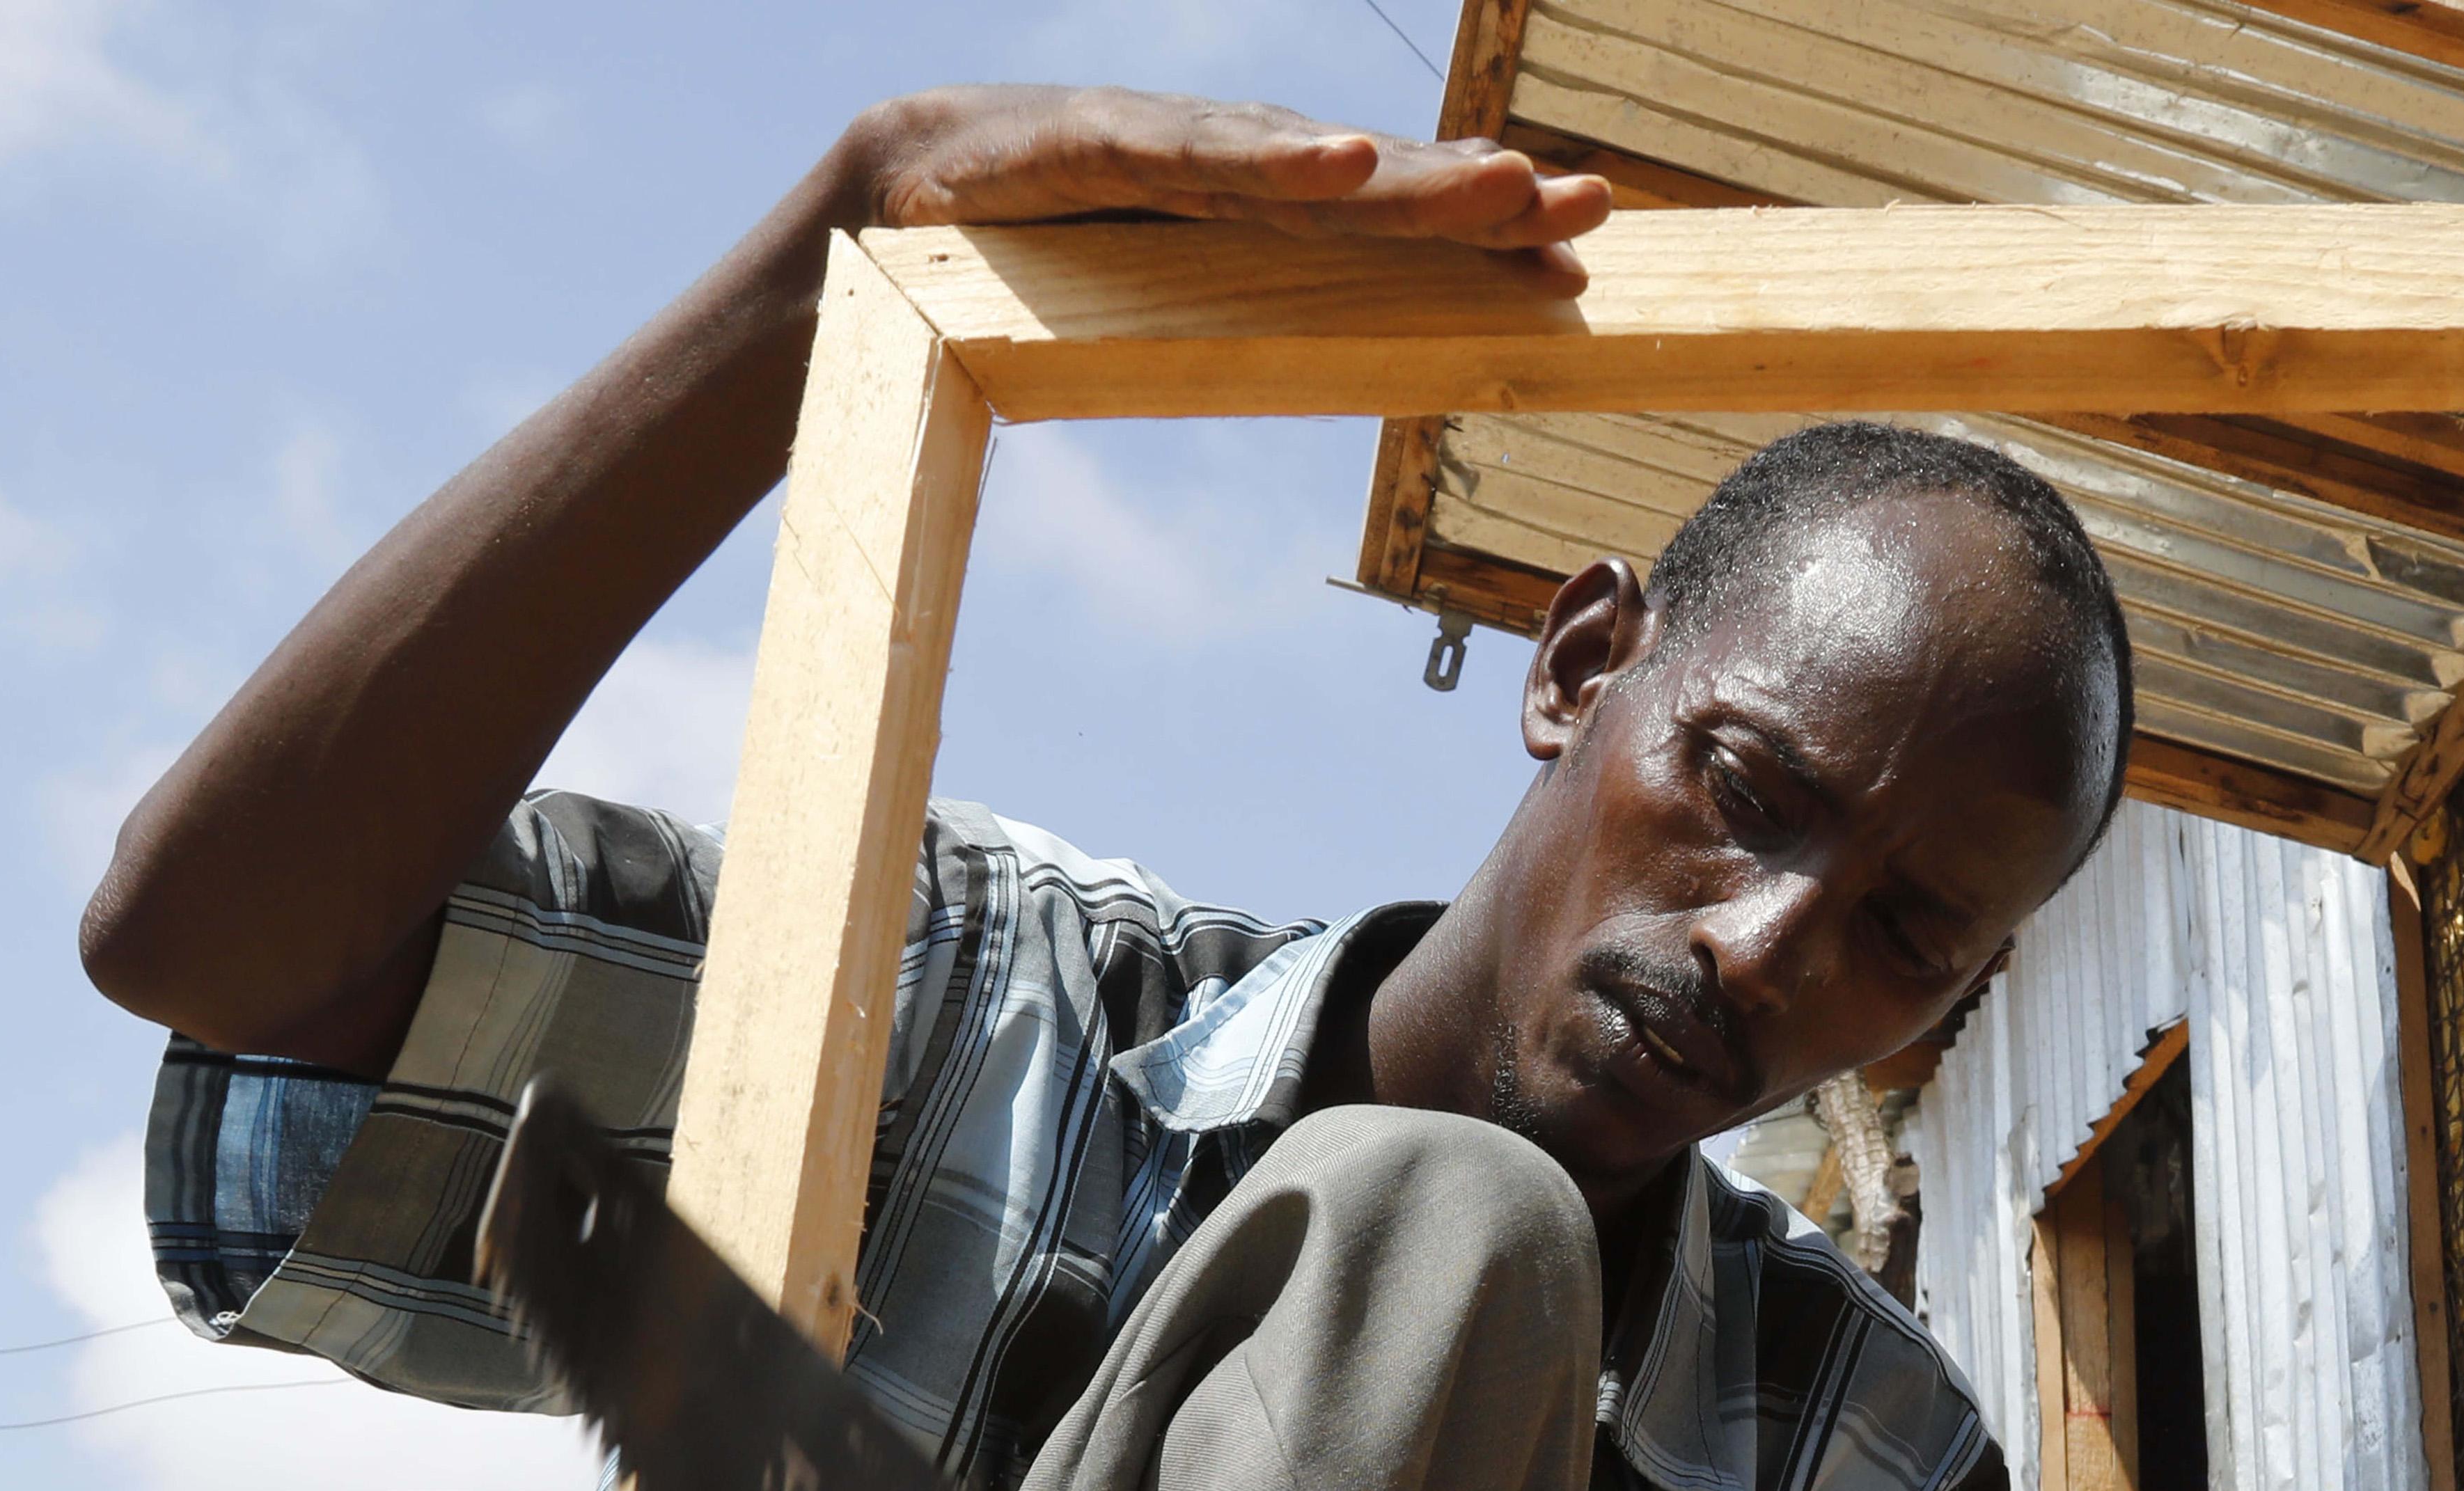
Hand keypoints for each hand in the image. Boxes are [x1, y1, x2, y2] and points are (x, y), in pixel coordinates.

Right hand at [838, 86, 1610, 290]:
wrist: (872, 210)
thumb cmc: (1027, 267)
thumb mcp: (1148, 315)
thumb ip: (1241, 330)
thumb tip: (1346, 369)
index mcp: (1246, 215)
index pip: (1383, 227)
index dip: (1480, 239)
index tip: (1580, 264)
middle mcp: (1219, 168)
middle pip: (1372, 188)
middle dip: (1482, 195)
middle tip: (1591, 205)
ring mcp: (1155, 148)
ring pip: (1302, 164)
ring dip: (1411, 177)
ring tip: (1507, 183)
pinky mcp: (1082, 150)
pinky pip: (1189, 161)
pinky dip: (1269, 160)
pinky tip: (1346, 165)